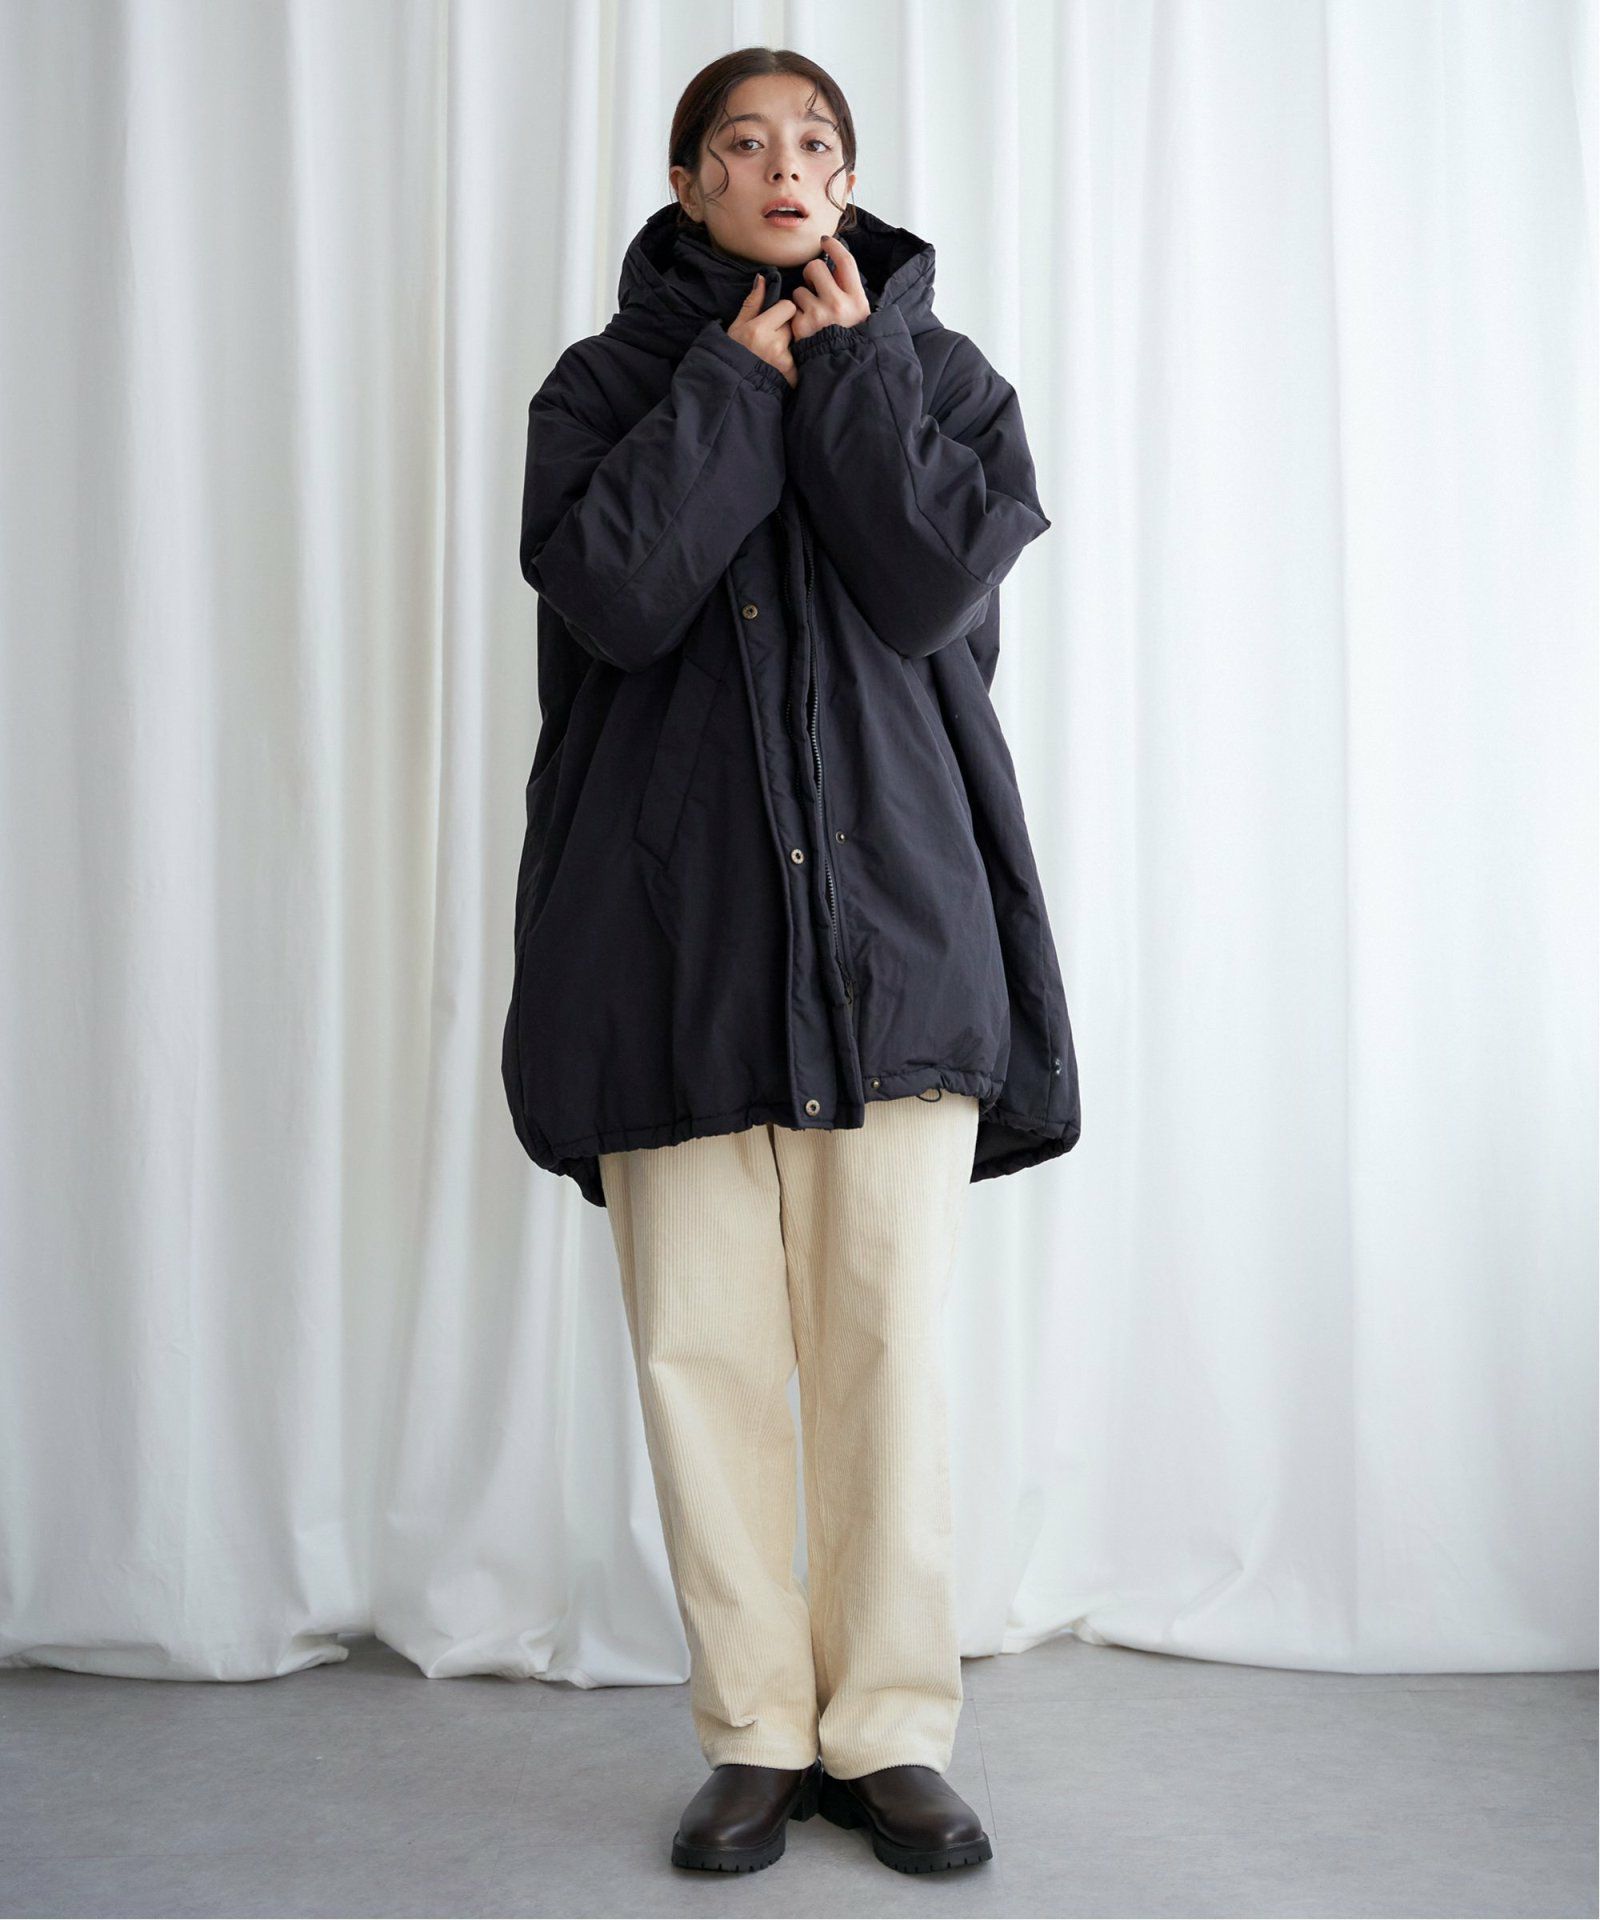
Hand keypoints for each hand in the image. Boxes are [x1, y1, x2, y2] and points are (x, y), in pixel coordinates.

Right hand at [726, 273, 799, 387]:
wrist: (736, 386)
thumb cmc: (735, 353)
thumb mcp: (738, 326)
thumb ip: (752, 303)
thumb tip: (763, 278)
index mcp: (759, 330)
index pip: (788, 307)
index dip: (783, 311)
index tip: (775, 319)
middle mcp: (774, 345)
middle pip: (795, 323)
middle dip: (787, 328)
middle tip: (775, 338)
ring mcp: (785, 362)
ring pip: (799, 340)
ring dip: (792, 344)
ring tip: (777, 352)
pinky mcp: (793, 375)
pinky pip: (801, 358)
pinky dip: (796, 360)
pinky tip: (784, 364)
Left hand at [789, 232, 871, 344]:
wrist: (842, 368)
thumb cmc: (849, 336)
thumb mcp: (859, 313)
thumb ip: (848, 287)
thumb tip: (834, 258)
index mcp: (857, 300)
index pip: (845, 261)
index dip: (833, 246)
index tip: (825, 241)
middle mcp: (838, 305)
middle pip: (815, 267)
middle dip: (811, 273)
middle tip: (814, 285)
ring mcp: (818, 316)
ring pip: (800, 289)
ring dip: (803, 298)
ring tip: (812, 315)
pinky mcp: (801, 327)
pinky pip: (792, 309)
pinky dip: (796, 316)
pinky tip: (805, 327)